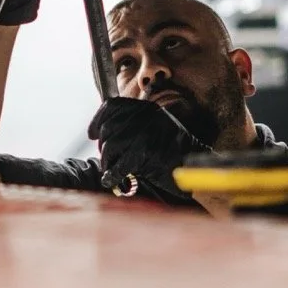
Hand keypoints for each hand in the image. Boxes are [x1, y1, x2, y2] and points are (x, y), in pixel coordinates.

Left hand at [88, 98, 211, 199]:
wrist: (196, 166)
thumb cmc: (175, 150)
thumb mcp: (157, 127)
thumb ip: (134, 125)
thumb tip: (103, 132)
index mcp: (146, 108)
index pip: (112, 106)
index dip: (97, 120)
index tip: (91, 134)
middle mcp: (144, 118)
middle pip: (108, 129)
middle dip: (103, 146)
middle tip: (106, 159)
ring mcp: (144, 135)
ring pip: (110, 148)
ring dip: (107, 162)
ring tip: (111, 170)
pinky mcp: (144, 155)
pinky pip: (119, 166)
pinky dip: (112, 176)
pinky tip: (111, 180)